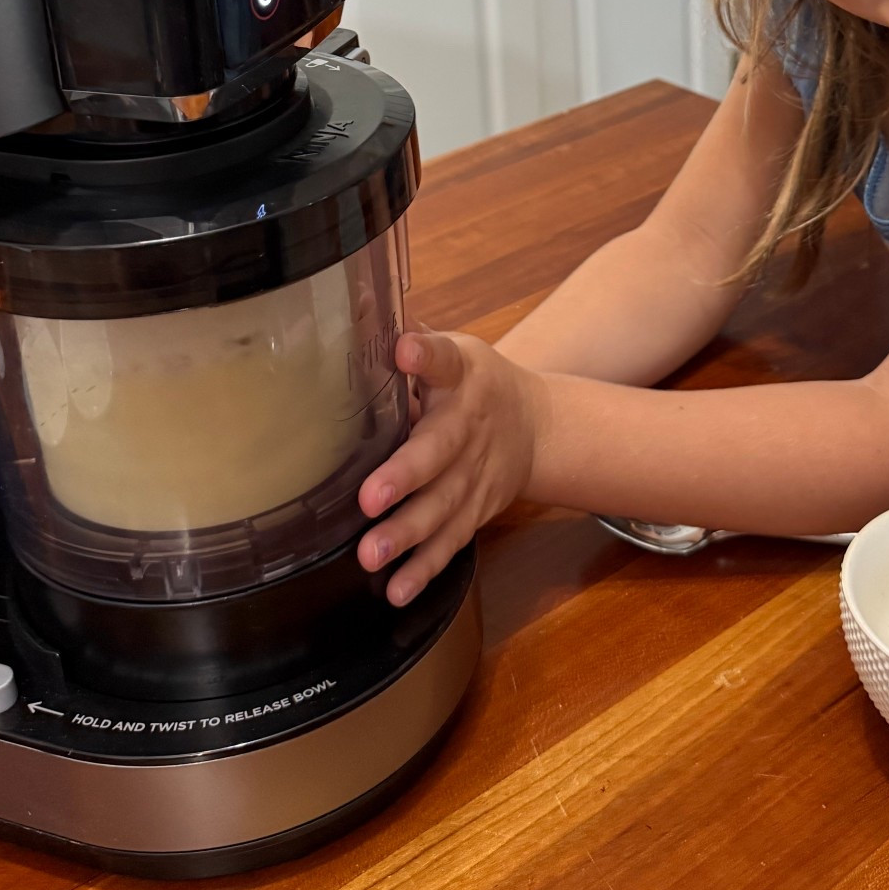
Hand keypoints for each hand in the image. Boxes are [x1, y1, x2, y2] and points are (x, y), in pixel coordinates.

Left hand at [357, 328, 543, 605]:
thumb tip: (354, 299)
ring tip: (371, 554)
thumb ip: (411, 339)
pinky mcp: (476, 511)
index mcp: (461, 376)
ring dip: (407, 534)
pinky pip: (450, 543)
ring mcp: (475, 476)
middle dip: (405, 477)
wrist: (534, 426)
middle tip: (370, 496)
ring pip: (442, 507)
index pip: (444, 359)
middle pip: (439, 451)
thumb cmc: (474, 383)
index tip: (403, 347)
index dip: (425, 353)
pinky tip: (397, 589)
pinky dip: (425, 569)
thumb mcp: (453, 351)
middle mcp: (469, 428)